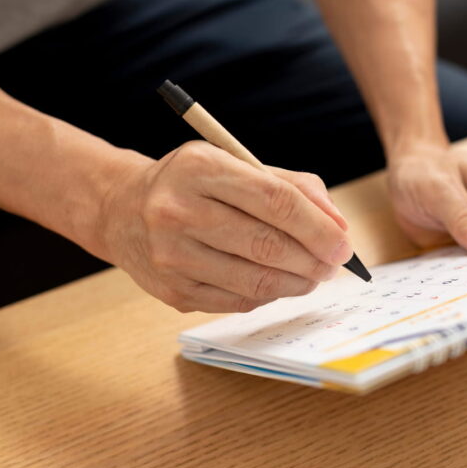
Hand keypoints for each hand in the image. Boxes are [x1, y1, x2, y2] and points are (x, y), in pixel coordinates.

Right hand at [96, 141, 352, 312]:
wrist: (123, 210)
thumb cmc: (195, 185)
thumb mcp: (237, 165)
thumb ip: (293, 187)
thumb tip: (338, 226)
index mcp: (199, 167)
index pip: (275, 200)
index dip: (318, 227)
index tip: (344, 244)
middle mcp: (177, 210)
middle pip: (267, 245)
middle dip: (314, 260)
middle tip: (334, 264)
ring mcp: (171, 255)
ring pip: (255, 281)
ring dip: (297, 283)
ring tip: (313, 276)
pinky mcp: (172, 291)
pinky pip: (238, 302)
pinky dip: (269, 295)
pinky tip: (278, 282)